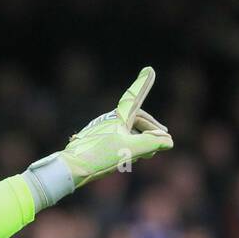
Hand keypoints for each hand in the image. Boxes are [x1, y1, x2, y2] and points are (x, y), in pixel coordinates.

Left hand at [57, 66, 172, 188]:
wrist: (69, 168)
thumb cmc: (98, 156)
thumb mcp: (130, 150)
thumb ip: (151, 144)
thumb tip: (169, 141)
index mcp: (118, 117)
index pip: (135, 97)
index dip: (143, 84)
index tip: (149, 69)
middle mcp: (109, 120)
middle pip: (135, 118)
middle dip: (150, 127)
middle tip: (163, 136)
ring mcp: (100, 131)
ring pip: (125, 131)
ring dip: (140, 139)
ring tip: (147, 154)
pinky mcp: (93, 142)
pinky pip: (115, 139)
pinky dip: (127, 146)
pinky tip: (127, 159)